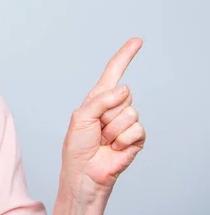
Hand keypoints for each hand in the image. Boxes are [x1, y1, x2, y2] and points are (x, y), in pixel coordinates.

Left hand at [61, 38, 146, 194]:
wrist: (85, 173)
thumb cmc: (77, 146)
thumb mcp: (81, 117)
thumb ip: (100, 100)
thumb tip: (124, 89)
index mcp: (98, 99)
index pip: (114, 73)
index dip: (125, 56)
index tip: (137, 41)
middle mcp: (114, 107)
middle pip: (123, 94)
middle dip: (107, 112)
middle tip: (97, 128)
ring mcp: (126, 122)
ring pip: (130, 112)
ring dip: (113, 129)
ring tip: (103, 139)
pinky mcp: (136, 138)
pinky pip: (136, 129)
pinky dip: (122, 139)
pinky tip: (113, 147)